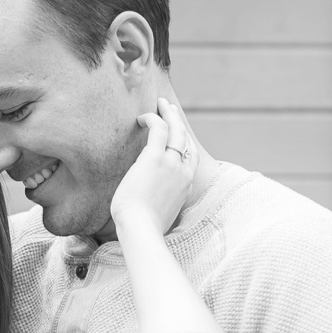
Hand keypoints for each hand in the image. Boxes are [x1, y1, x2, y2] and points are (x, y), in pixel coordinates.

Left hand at [109, 95, 198, 238]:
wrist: (141, 228)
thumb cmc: (144, 228)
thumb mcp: (160, 215)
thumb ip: (160, 206)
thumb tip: (150, 209)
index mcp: (186, 185)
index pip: (190, 157)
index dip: (185, 142)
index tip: (177, 133)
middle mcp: (183, 171)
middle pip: (186, 139)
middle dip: (179, 121)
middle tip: (170, 109)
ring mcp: (172, 163)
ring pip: (176, 130)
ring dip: (169, 114)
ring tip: (160, 103)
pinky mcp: (155, 158)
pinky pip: (158, 129)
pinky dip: (152, 119)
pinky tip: (141, 118)